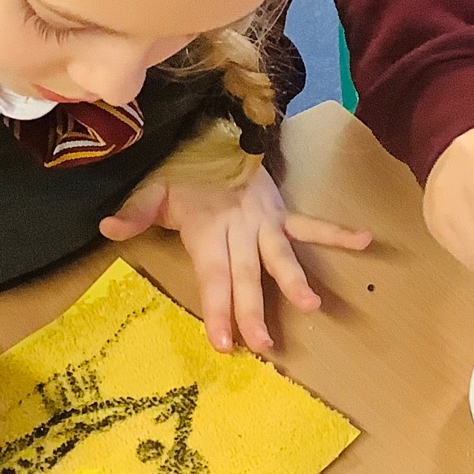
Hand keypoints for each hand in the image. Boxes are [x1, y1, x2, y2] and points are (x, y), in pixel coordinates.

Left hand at [100, 169, 370, 353]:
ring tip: (312, 305)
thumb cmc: (183, 172)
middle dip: (253, 309)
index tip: (222, 341)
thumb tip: (107, 228)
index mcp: (207, 229)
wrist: (214, 130)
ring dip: (295, 280)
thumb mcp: (153, 189)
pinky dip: (338, 232)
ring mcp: (265, 221)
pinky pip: (312, 225)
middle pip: (247, 275)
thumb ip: (135, 212)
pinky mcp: (282, 212)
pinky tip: (366, 240)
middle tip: (261, 343)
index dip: (217, 308)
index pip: (213, 276)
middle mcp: (240, 229)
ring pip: (280, 256)